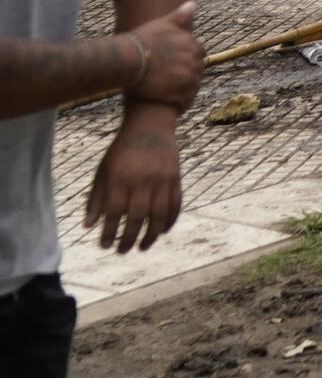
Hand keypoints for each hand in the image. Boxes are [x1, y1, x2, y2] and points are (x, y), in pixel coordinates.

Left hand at [83, 121, 181, 254]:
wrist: (150, 126)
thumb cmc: (121, 151)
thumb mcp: (103, 171)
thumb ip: (96, 198)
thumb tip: (88, 226)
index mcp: (121, 177)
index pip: (115, 211)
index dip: (109, 231)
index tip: (104, 245)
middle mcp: (143, 179)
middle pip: (138, 216)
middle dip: (129, 238)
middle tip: (122, 251)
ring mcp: (163, 178)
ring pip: (159, 214)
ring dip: (151, 235)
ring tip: (142, 247)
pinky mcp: (176, 177)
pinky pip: (176, 204)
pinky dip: (170, 220)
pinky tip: (161, 232)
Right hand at [122, 4, 200, 107]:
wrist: (126, 60)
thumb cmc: (141, 40)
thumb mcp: (162, 24)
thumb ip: (180, 16)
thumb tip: (193, 4)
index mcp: (193, 44)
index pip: (197, 54)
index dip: (186, 60)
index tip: (174, 65)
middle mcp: (195, 60)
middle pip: (196, 70)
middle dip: (187, 75)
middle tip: (170, 81)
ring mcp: (189, 76)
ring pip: (193, 86)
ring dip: (185, 90)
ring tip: (170, 94)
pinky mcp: (180, 92)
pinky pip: (186, 100)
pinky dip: (182, 103)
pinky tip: (172, 105)